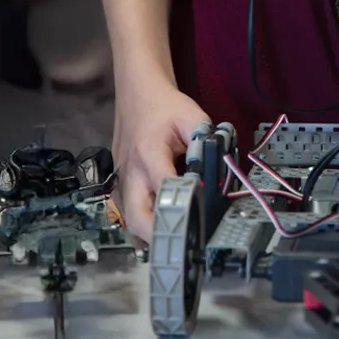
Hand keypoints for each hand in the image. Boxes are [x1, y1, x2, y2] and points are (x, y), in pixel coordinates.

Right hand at [110, 77, 207, 243]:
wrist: (138, 94)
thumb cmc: (165, 105)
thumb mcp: (193, 117)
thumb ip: (206, 142)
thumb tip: (218, 168)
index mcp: (149, 152)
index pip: (163, 187)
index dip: (181, 205)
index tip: (199, 219)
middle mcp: (131, 170)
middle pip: (136, 215)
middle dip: (157, 235)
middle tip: (181, 244)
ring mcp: (122, 178)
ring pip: (128, 218)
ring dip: (148, 233)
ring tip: (173, 240)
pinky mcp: (120, 182)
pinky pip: (127, 210)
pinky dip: (141, 223)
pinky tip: (159, 227)